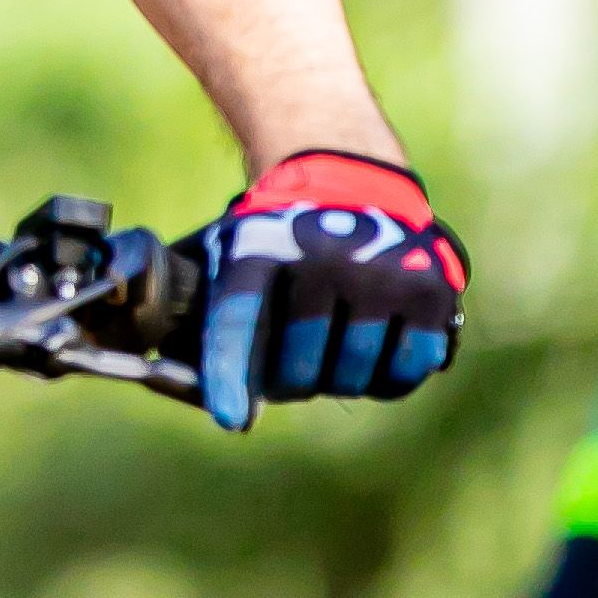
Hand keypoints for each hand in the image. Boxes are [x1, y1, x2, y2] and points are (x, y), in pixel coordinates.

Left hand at [192, 148, 463, 430]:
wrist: (348, 180)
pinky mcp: (431, 294)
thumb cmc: (276, 238)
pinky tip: (370, 348)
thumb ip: (200, 312)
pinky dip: (383, 378)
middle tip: (289, 366)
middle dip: (289, 381)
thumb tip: (165, 376)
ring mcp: (384, 276)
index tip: (230, 417)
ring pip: (352, 378)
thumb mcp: (228, 252)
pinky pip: (401, 375)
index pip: (241, 317)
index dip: (232, 372)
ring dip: (335, 379)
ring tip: (329, 347)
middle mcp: (326, 258)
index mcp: (261, 246)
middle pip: (300, 369)